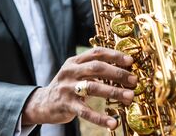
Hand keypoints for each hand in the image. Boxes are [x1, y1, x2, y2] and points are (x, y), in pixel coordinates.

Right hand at [22, 47, 136, 129]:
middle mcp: (70, 71)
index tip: (130, 61)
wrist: (42, 102)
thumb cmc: (67, 85)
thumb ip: (93, 68)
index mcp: (74, 61)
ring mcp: (67, 88)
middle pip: (97, 68)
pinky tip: (113, 123)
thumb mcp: (76, 72)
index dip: (114, 55)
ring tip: (129, 97)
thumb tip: (122, 69)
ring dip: (114, 92)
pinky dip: (100, 118)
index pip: (96, 53)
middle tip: (133, 80)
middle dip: (117, 73)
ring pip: (93, 87)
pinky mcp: (66, 105)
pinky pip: (85, 112)